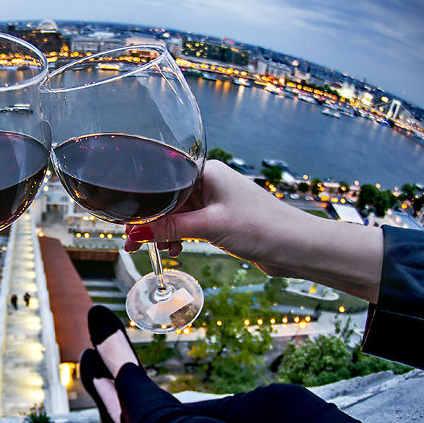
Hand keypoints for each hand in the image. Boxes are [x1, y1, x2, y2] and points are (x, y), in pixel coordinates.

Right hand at [125, 160, 314, 275]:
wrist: (297, 247)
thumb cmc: (262, 226)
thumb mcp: (210, 226)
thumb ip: (171, 228)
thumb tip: (136, 232)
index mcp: (207, 172)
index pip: (163, 181)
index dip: (143, 201)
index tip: (126, 222)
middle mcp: (209, 183)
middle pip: (166, 199)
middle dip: (148, 221)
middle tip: (131, 242)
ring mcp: (214, 202)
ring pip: (176, 214)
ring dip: (162, 232)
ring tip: (152, 250)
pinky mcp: (219, 219)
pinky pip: (188, 225)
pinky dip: (178, 237)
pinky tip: (175, 250)